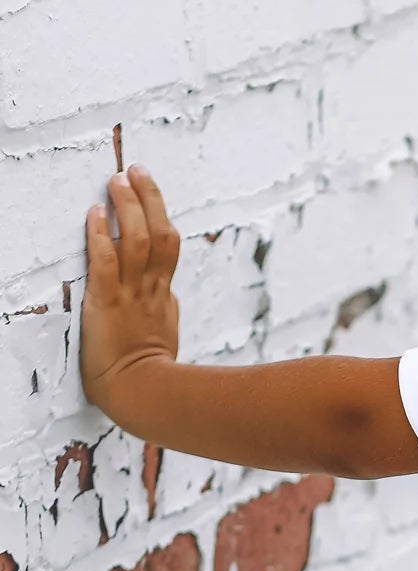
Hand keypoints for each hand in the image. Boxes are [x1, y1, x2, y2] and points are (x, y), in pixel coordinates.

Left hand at [81, 166, 181, 415]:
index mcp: (163, 302)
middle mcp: (151, 292)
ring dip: (128, 207)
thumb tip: (169, 304)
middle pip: (160, 235)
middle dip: (149, 200)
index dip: (160, 223)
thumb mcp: (166, 343)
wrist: (147, 398)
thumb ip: (165, 318)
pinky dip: (101, 235)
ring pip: (138, 241)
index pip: (167, 255)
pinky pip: (105, 262)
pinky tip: (95, 213)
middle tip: (137, 172)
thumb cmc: (153, 382)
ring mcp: (132, 296)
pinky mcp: (108, 304)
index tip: (150, 201)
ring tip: (118, 180)